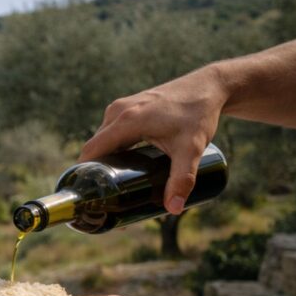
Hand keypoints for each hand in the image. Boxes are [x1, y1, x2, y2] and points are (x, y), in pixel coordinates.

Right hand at [79, 65, 227, 214]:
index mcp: (125, 121)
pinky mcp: (127, 107)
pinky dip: (111, 148)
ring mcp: (121, 107)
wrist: (209, 86)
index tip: (91, 195)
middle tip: (109, 198)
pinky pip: (110, 132)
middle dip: (97, 172)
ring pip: (103, 140)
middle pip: (95, 148)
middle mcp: (117, 112)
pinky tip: (121, 163)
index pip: (91, 151)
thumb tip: (173, 210)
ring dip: (105, 160)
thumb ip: (182, 179)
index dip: (85, 174)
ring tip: (116, 184)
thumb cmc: (199, 115)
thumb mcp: (191, 149)